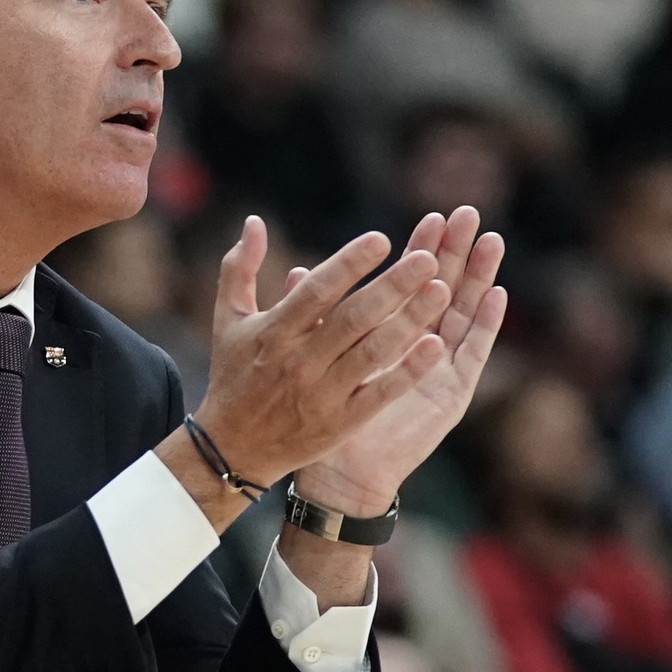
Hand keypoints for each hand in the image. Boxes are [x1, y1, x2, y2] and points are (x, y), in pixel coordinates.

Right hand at [160, 216, 449, 532]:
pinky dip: (406, 371)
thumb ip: (239, 268)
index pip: (316, 292)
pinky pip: (379, 394)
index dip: (349, 264)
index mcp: (274, 332)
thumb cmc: (233, 376)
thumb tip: (255, 221)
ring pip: (372, 352)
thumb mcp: (227, 321)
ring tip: (443, 290)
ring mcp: (321, 394)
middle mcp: (298, 361)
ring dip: (410, 321)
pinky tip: (436, 346)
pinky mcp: (339, 424)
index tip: (382, 240)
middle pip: (353, 318)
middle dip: (393, 286)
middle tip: (430, 258)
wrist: (232, 449)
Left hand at [292, 208, 505, 516]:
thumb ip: (311, 318)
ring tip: (489, 241)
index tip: (430, 218)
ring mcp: (440, 370)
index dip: (421, 250)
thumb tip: (295, 275)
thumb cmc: (321, 417)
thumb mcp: (313, 360)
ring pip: (464, 314)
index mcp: (389, 335)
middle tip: (467, 214)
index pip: (410, 283)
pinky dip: (485, 326)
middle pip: (444, 289)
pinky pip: (472, 356)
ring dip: (478, 277)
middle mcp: (420, 348)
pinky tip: (496, 295)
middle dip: (455, 252)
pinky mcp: (451, 395)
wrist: (338, 474)